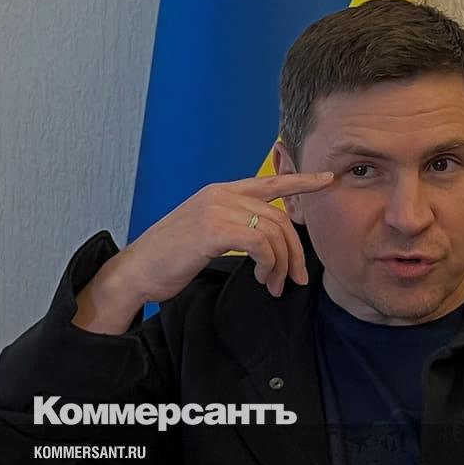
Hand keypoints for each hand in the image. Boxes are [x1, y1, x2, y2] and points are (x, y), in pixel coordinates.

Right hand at [114, 171, 334, 303]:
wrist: (136, 272)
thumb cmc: (169, 259)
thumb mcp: (205, 234)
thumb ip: (234, 226)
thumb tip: (267, 241)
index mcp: (219, 192)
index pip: (269, 181)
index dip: (301, 181)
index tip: (327, 179)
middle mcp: (219, 194)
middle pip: (279, 216)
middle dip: (295, 250)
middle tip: (297, 278)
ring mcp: (215, 209)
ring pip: (273, 231)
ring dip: (282, 264)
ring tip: (274, 285)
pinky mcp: (212, 229)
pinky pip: (260, 243)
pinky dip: (269, 264)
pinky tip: (262, 278)